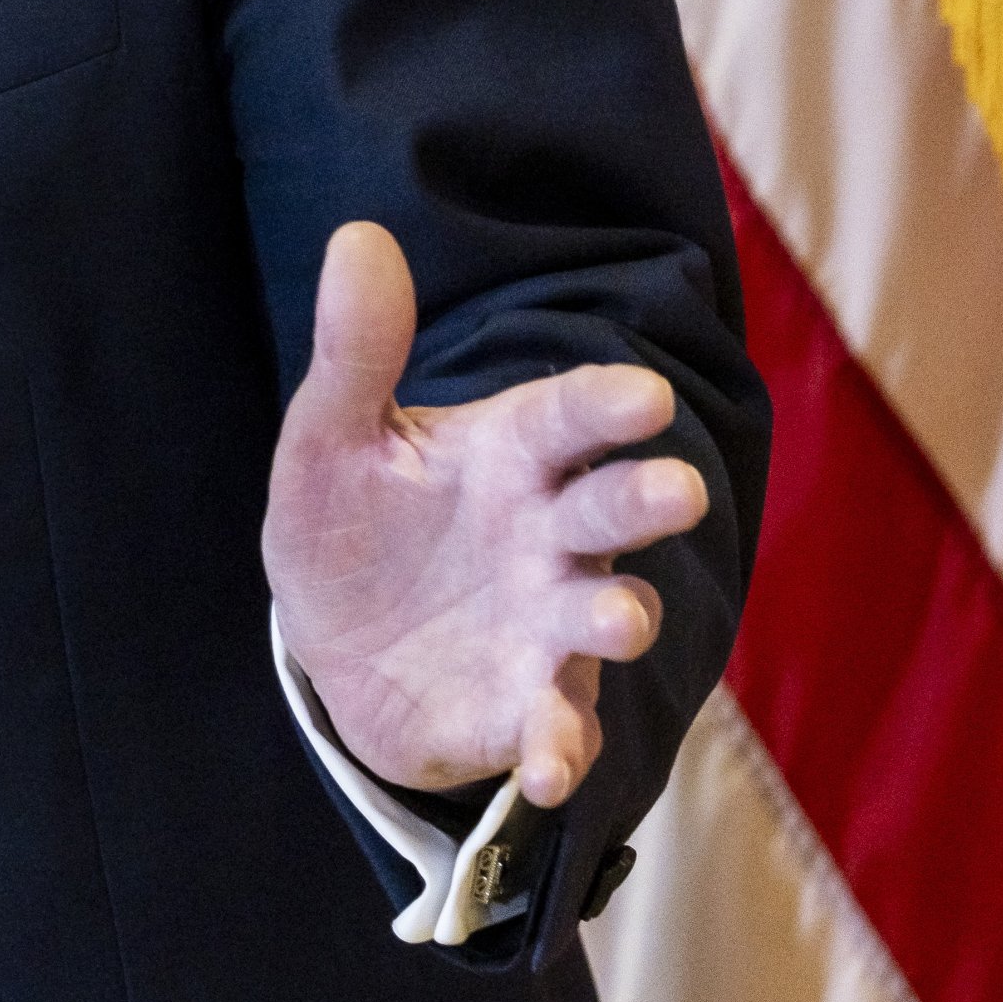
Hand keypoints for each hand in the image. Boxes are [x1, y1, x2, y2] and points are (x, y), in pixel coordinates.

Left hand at [262, 221, 709, 806]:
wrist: (336, 643)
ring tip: (616, 618)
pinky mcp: (530, 705)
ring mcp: (549, 624)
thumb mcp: (331, 436)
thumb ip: (355, 350)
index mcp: (510, 453)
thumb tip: (355, 236)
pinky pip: (556, 728)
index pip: (567, 416)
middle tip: (670, 488)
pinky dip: (558, 747)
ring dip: (617, 617)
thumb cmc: (352, 521)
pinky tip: (545, 765)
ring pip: (606, 615)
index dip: (605, 406)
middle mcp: (550, 535)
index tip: (642, 395)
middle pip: (609, 510)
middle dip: (643, 500)